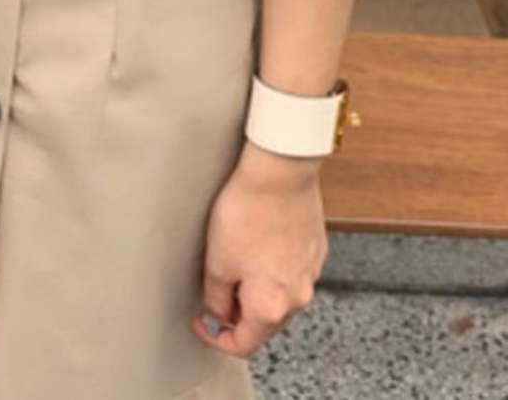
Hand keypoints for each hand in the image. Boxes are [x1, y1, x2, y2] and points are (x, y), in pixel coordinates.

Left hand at [191, 141, 328, 358]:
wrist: (280, 173)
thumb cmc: (248, 212)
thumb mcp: (217, 261)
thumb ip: (215, 297)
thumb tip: (217, 313)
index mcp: (272, 307)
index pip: (244, 344)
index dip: (216, 337)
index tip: (203, 322)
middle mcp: (298, 296)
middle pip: (264, 322)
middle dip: (237, 312)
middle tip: (214, 289)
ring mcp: (310, 273)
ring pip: (278, 296)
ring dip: (255, 289)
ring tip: (234, 259)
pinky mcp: (315, 250)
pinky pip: (291, 272)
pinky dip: (272, 269)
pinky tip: (256, 243)